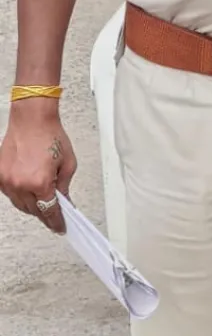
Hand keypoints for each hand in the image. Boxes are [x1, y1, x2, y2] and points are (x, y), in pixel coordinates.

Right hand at [0, 101, 77, 233]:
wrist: (32, 120)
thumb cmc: (50, 136)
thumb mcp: (68, 164)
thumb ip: (64, 186)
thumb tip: (64, 202)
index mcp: (40, 182)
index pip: (48, 210)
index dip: (56, 221)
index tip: (60, 227)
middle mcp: (20, 184)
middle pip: (33, 210)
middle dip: (45, 214)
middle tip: (55, 216)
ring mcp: (6, 180)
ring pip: (20, 205)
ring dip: (32, 206)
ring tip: (43, 203)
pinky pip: (9, 194)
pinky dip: (20, 196)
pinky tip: (29, 193)